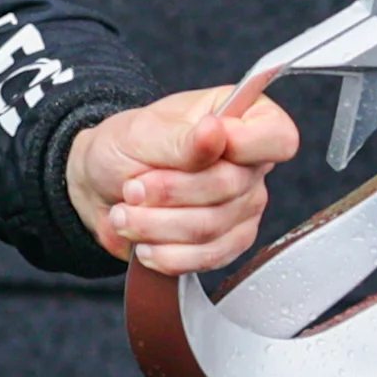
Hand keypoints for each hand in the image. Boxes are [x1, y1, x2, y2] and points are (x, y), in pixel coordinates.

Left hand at [67, 86, 298, 275]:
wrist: (100, 187)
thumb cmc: (125, 148)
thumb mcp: (144, 133)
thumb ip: (182, 139)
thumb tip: (215, 132)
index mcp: (243, 118)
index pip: (276, 137)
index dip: (242, 146)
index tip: (196, 147)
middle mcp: (251, 165)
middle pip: (232, 187)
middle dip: (169, 191)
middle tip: (134, 187)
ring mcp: (244, 206)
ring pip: (211, 227)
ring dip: (156, 225)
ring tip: (126, 213)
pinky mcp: (228, 242)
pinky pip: (207, 257)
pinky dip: (166, 254)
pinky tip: (144, 242)